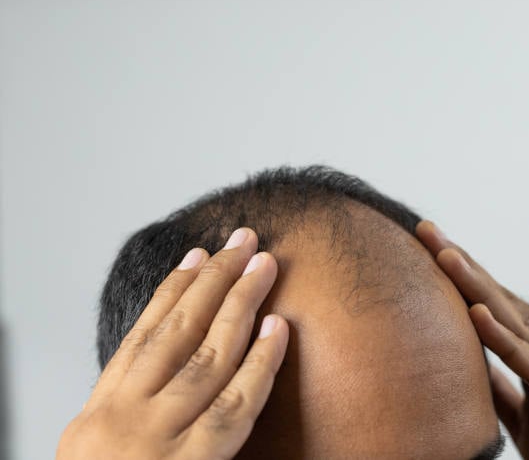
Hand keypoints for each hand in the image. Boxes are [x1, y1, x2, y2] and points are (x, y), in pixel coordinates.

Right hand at [56, 228, 288, 459]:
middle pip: (177, 333)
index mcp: (97, 415)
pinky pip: (234, 406)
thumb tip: (176, 364)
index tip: (197, 256)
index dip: (172, 291)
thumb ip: (135, 409)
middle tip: (243, 240)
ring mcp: (155, 443)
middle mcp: (122, 420)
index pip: (142, 336)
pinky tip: (279, 328)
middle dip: (214, 281)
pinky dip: (260, 363)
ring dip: (239, 305)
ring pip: (206, 356)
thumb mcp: (99, 456)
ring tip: (265, 265)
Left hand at [416, 221, 528, 459]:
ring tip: (445, 256)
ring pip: (514, 320)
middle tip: (425, 229)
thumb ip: (503, 391)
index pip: (489, 302)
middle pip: (497, 298)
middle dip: (460, 264)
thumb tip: (474, 372)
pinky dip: (505, 340)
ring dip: (477, 287)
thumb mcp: (527, 416)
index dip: (457, 275)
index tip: (425, 245)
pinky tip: (478, 316)